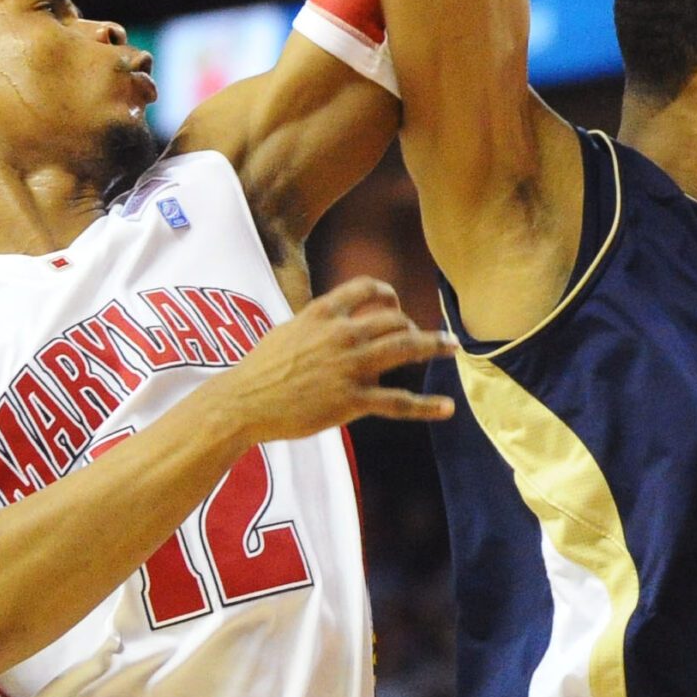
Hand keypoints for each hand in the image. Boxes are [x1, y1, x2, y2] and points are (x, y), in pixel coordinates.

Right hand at [201, 277, 457, 439]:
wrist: (243, 402)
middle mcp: (341, 334)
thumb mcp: (286, 332)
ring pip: (405, 348)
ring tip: (453, 347)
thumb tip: (332, 324)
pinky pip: (398, 402)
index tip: (395, 302)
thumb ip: (315, 325)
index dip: (385, 293)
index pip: (365, 289)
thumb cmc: (259, 370)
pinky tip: (447, 407)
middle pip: (393, 319)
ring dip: (434, 345)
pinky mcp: (351, 400)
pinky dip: (426, 405)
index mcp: (322, 314)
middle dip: (414, 326)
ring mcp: (349, 366)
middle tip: (426, 337)